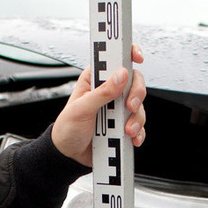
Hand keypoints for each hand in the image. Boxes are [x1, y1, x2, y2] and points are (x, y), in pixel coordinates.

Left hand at [51, 43, 146, 166]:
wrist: (69, 155)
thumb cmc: (68, 128)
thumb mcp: (81, 108)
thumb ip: (102, 92)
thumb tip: (121, 75)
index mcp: (96, 79)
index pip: (115, 59)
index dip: (128, 53)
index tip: (137, 57)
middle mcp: (110, 91)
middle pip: (135, 82)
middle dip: (137, 94)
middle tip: (130, 106)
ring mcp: (118, 109)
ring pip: (139, 106)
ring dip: (137, 119)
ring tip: (126, 131)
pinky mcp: (123, 126)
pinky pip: (139, 126)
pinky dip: (139, 132)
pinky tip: (131, 138)